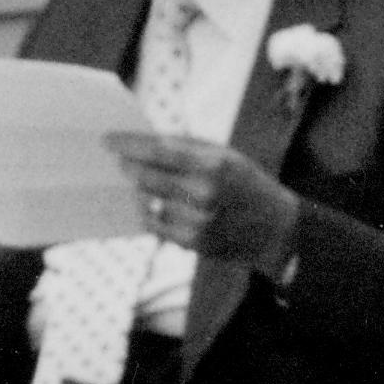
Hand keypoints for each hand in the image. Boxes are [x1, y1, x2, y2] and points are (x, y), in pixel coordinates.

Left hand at [103, 132, 302, 272]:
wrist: (277, 230)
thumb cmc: (247, 184)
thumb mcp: (225, 155)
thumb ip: (187, 147)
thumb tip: (143, 141)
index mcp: (213, 164)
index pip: (158, 150)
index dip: (128, 145)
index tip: (106, 141)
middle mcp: (204, 193)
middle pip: (146, 177)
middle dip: (128, 168)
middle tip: (120, 163)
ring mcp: (198, 221)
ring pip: (147, 203)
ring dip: (140, 193)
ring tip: (143, 185)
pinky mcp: (194, 242)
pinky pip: (156, 226)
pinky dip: (149, 214)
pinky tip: (155, 206)